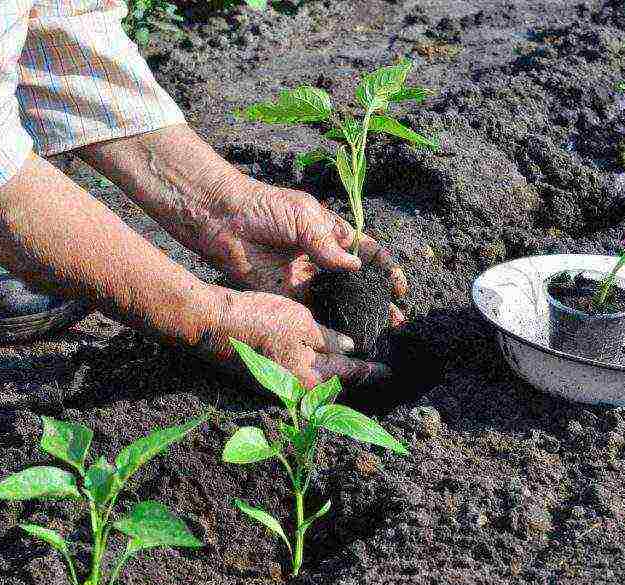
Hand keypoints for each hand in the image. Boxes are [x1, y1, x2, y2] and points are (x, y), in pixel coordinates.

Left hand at [191, 179, 408, 325]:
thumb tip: (355, 267)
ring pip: (339, 300)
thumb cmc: (265, 208)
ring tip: (379, 332)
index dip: (386, 269)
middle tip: (396, 319)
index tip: (400, 288)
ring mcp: (306, 278)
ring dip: (358, 315)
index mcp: (331, 233)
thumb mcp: (304, 217)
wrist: (224, 219)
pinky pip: (313, 311)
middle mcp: (322, 258)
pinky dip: (330, 323)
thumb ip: (329, 245)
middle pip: (357, 282)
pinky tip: (347, 336)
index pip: (367, 253)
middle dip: (378, 299)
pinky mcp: (288, 294)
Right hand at [203, 289, 391, 388]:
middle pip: (331, 384)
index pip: (349, 374)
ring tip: (347, 361)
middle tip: (371, 367)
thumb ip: (327, 337)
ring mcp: (276, 386)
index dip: (370, 371)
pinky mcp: (261, 377)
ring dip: (330, 373)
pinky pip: (295, 375)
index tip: (388, 372)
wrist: (211, 325)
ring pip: (312, 380)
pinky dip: (309, 367)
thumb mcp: (301, 322)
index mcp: (309, 378)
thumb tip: (348, 348)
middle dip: (351, 376)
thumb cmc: (258, 321)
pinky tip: (314, 354)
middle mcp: (294, 389)